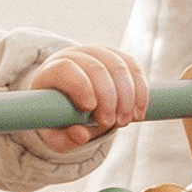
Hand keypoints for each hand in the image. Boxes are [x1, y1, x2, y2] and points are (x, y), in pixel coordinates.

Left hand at [27, 47, 147, 153]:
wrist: (68, 100)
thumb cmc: (58, 117)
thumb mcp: (55, 134)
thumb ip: (64, 138)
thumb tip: (80, 135)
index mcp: (52, 71)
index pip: (66, 68)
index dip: (80, 86)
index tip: (90, 108)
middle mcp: (75, 56)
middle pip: (96, 68)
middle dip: (108, 98)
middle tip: (112, 123)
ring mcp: (97, 53)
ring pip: (118, 66)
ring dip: (127, 96)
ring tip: (125, 121)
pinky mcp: (117, 57)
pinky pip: (134, 68)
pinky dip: (140, 91)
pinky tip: (138, 112)